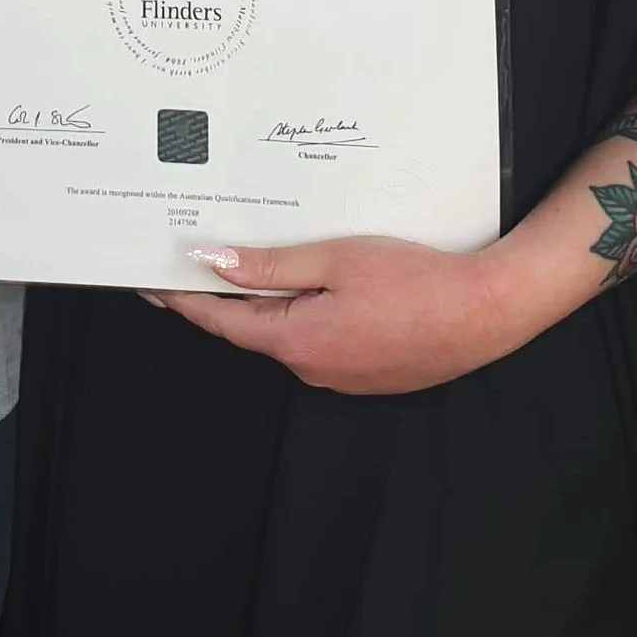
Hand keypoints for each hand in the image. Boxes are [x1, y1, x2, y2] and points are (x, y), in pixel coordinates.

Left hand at [154, 233, 535, 395]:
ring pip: (287, 336)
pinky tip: (314, 288)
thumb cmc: (417, 280)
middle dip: (224, 298)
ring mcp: (341, 378)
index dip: (183, 300)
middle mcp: (312, 369)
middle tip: (195, 262)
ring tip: (255, 265)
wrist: (486, 311)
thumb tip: (211, 265)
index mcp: (297, 341)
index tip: (150, 283)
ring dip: (269, 306)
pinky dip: (305, 317)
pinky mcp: (366, 375)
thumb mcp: (335, 259)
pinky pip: (319, 343)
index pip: (221, 320)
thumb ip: (270, 266)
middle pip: (252, 329)